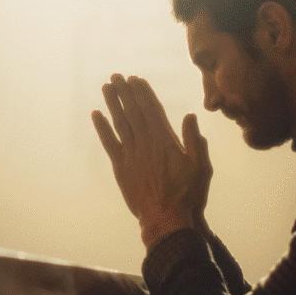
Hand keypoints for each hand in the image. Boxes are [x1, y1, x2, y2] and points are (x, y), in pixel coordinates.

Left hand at [91, 74, 213, 248]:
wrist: (165, 218)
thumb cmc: (186, 194)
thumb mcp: (199, 165)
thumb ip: (194, 140)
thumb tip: (190, 116)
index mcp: (164, 140)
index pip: (151, 109)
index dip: (142, 93)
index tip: (135, 79)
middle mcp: (145, 142)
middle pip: (133, 112)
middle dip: (125, 92)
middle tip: (117, 76)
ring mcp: (131, 154)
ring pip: (119, 123)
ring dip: (113, 103)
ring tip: (107, 87)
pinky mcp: (120, 167)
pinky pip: (109, 143)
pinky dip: (102, 128)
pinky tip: (96, 115)